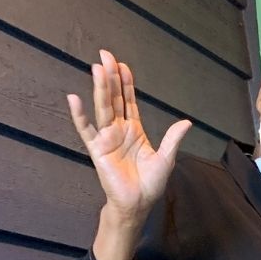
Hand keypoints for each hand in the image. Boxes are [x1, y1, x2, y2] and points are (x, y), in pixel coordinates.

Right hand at [68, 50, 190, 224]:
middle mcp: (119, 130)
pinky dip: (79, 115)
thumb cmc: (150, 184)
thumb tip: (186, 122)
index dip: (126, 83)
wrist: (137, 204)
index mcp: (134, 130)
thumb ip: (173, 139)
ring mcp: (107, 138)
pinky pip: (86, 129)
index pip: (128, 101)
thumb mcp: (166, 158)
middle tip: (105, 55)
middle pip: (113, 98)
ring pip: (103, 107)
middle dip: (111, 77)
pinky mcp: (97, 149)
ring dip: (99, 88)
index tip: (123, 64)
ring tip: (97, 68)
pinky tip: (74, 98)